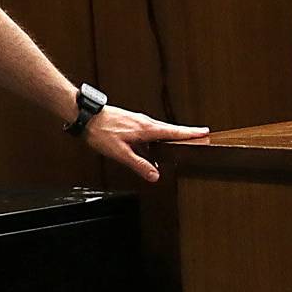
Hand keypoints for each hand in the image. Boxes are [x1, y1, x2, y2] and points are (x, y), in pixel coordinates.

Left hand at [83, 107, 208, 182]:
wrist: (86, 116)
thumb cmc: (101, 133)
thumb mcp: (120, 153)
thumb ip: (139, 165)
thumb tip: (155, 175)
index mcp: (146, 129)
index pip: (173, 131)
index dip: (190, 133)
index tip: (205, 132)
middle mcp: (144, 122)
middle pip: (170, 129)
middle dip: (184, 133)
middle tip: (198, 137)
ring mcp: (137, 120)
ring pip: (158, 130)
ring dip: (169, 136)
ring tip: (178, 144)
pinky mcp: (131, 121)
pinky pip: (148, 130)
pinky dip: (155, 137)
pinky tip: (150, 146)